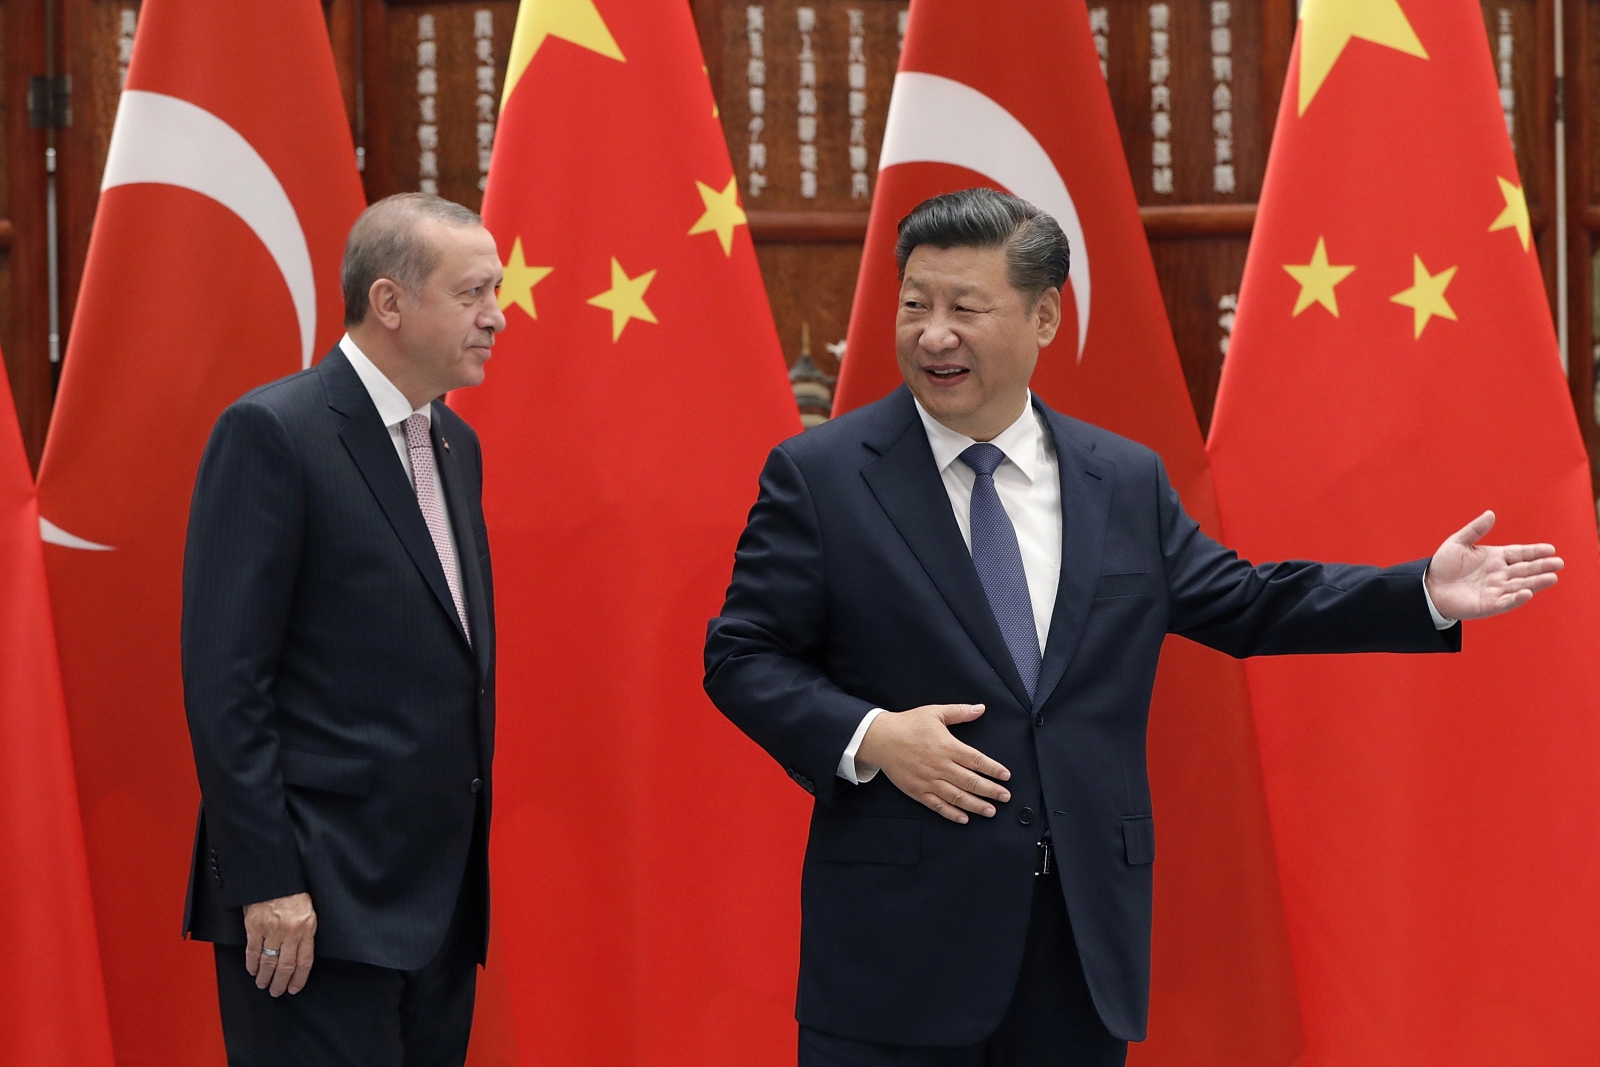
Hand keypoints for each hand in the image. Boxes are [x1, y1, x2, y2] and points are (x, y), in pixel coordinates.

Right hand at [243, 892, 316, 996]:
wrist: (274, 875)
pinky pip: (253, 951)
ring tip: (263, 985)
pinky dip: (251, 964)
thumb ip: (305, 932)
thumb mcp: (308, 911)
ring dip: (265, 977)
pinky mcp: (255, 926)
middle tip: (277, 992)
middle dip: (281, 983)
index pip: (305, 961)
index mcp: (307, 927)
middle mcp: (291, 931)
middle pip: (286, 966)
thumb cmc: (293, 892)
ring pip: (268, 962)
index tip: (295, 988)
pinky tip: (252, 971)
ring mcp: (272, 930)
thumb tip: (300, 954)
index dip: (299, 978)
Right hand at [857, 703, 1010, 823]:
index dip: (993, 769)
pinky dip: (952, 813)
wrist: (881, 739)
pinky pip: (937, 805)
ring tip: (991, 811)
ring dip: (976, 805)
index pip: (976, 760)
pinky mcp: (918, 791)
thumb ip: (959, 712)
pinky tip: (964, 818)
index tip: (1006, 776)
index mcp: (947, 746)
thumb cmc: (908, 724)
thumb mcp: (934, 712)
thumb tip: (980, 708)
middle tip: (1005, 797)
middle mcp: (940, 766)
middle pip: (970, 781)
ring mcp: (929, 780)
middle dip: (991, 791)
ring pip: (957, 796)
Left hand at [1425, 510, 1562, 620]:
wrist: (1428, 587)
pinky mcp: (1488, 605)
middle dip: (1541, 567)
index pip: (1519, 554)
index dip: (1535, 552)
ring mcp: (1495, 590)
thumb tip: (1490, 513)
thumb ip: (1475, 530)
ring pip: (1520, 585)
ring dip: (1536, 582)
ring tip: (1552, 577)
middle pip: (1525, 569)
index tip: (1550, 549)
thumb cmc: (1443, 565)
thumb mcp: (1458, 542)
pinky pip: (1505, 601)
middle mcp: (1499, 574)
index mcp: (1495, 558)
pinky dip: (1516, 598)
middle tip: (1558, 563)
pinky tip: (1527, 592)